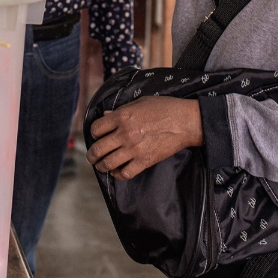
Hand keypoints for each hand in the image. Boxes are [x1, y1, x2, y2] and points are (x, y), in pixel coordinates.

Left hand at [86, 96, 203, 179]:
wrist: (185, 121)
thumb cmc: (164, 107)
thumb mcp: (139, 102)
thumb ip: (120, 110)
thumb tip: (106, 115)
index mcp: (122, 116)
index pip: (96, 128)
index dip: (94, 133)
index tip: (97, 136)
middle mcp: (124, 133)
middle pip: (98, 149)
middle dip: (92, 155)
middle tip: (92, 157)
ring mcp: (134, 149)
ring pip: (108, 163)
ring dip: (101, 167)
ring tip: (101, 166)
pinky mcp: (144, 161)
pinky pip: (125, 173)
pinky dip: (118, 174)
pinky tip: (118, 171)